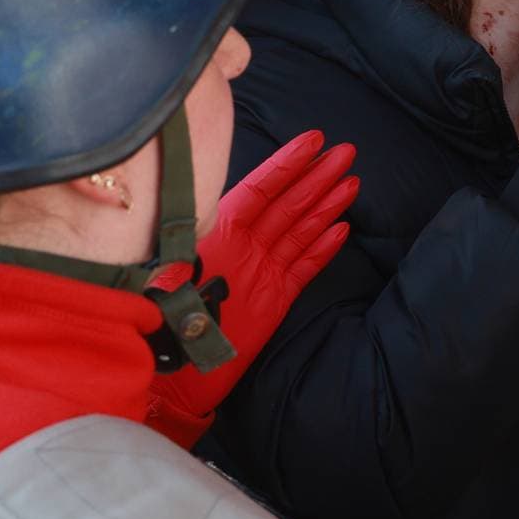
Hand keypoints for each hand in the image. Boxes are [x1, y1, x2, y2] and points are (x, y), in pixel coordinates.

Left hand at [147, 130, 357, 441]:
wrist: (174, 378)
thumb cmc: (165, 323)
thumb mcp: (176, 272)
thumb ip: (196, 241)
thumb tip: (212, 211)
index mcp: (218, 233)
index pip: (259, 188)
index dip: (287, 163)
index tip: (315, 140)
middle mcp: (243, 246)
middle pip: (287, 203)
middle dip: (317, 176)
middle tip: (348, 152)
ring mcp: (261, 271)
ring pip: (300, 230)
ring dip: (327, 205)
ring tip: (353, 182)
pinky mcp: (275, 298)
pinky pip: (305, 267)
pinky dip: (324, 248)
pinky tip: (344, 228)